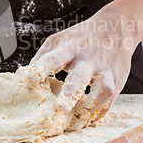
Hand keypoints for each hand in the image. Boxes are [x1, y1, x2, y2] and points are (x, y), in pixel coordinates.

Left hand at [29, 0, 142, 117]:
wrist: (117, 27)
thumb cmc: (82, 37)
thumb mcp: (60, 39)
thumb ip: (43, 57)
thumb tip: (25, 75)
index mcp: (70, 48)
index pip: (53, 58)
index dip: (41, 68)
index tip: (29, 77)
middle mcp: (88, 59)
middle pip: (80, 77)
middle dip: (70, 93)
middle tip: (60, 108)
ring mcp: (105, 70)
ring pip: (103, 89)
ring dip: (92, 104)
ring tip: (81, 112)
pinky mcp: (117, 80)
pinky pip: (111, 100)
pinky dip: (100, 111)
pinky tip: (90, 116)